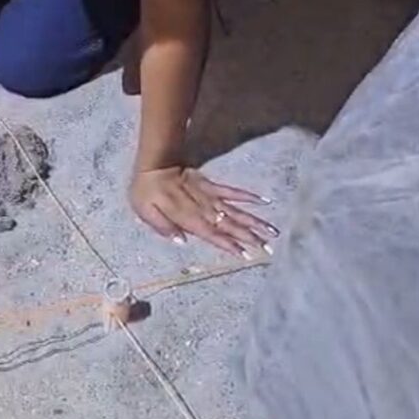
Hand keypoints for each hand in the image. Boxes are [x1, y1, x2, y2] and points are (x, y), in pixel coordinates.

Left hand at [129, 166, 276, 256]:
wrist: (153, 164)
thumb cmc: (145, 191)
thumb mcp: (144, 211)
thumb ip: (163, 226)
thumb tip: (182, 241)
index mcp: (186, 217)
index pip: (211, 234)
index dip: (228, 244)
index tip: (247, 254)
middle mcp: (201, 208)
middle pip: (228, 225)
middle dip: (249, 237)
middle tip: (270, 248)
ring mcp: (208, 196)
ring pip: (234, 210)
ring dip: (254, 221)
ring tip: (273, 231)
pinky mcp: (210, 185)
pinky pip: (231, 191)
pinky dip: (247, 196)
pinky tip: (264, 201)